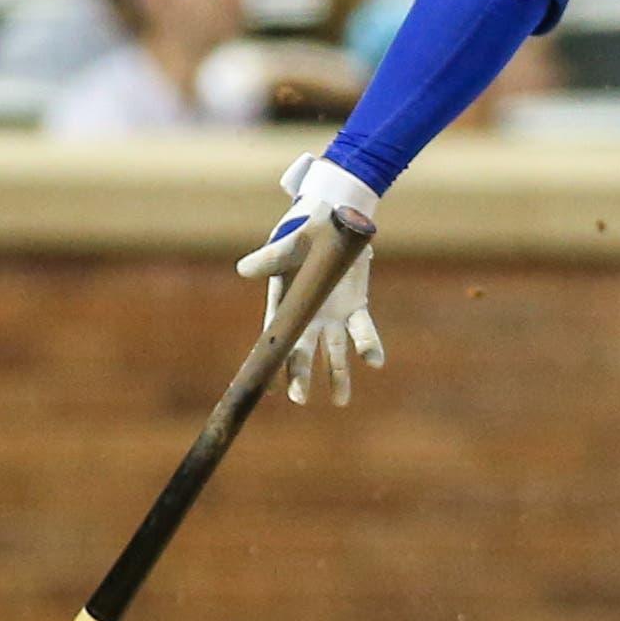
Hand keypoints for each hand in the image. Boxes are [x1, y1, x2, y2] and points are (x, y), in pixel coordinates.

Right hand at [234, 153, 384, 404]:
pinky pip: (362, 330)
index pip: (276, 339)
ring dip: (337, 375)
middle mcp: (307, 317)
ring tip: (340, 400)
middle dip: (300, 375)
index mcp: (284, 304)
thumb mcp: (287, 243)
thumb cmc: (304, 231)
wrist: (336, 220)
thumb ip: (269, 258)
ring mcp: (332, 315)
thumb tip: (244, 269)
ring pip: (334, 352)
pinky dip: (368, 344)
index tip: (267, 389)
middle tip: (300, 399)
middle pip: (302, 352)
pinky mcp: (355, 307)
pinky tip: (375, 361)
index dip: (273, 364)